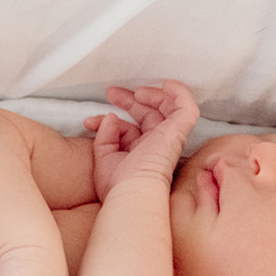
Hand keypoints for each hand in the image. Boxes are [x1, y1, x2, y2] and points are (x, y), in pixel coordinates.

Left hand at [82, 80, 199, 199]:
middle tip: (111, 93)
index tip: (89, 121)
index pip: (128, 128)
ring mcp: (167, 137)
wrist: (131, 192)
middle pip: (148, 114)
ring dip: (151, 94)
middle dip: (129, 100)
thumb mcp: (102, 158)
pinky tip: (166, 84)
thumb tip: (111, 116)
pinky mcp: (177, 132)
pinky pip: (186, 108)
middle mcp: (155, 144)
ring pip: (167, 108)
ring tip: (135, 91)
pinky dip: (180, 93)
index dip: (108, 120)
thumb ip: (104, 137)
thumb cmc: (117, 185)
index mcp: (139, 152)